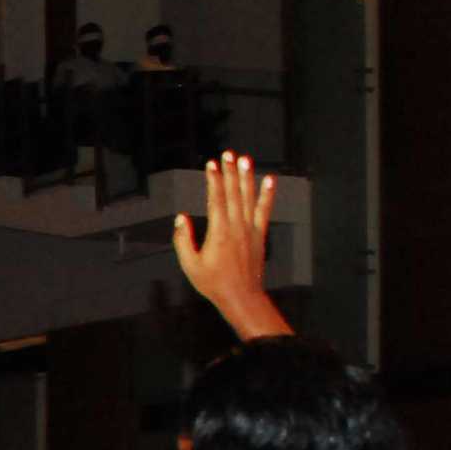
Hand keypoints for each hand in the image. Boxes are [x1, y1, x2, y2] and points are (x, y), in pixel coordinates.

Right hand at [172, 153, 289, 339]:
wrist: (241, 296)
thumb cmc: (213, 282)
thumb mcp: (190, 265)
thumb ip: (183, 240)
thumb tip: (180, 218)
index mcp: (219, 232)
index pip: (216, 199)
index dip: (213, 180)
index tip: (210, 164)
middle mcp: (237, 226)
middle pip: (233, 193)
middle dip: (230, 172)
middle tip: (227, 154)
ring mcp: (251, 229)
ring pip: (249, 197)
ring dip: (247, 177)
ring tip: (245, 159)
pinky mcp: (260, 234)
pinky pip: (264, 210)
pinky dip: (267, 194)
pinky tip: (269, 181)